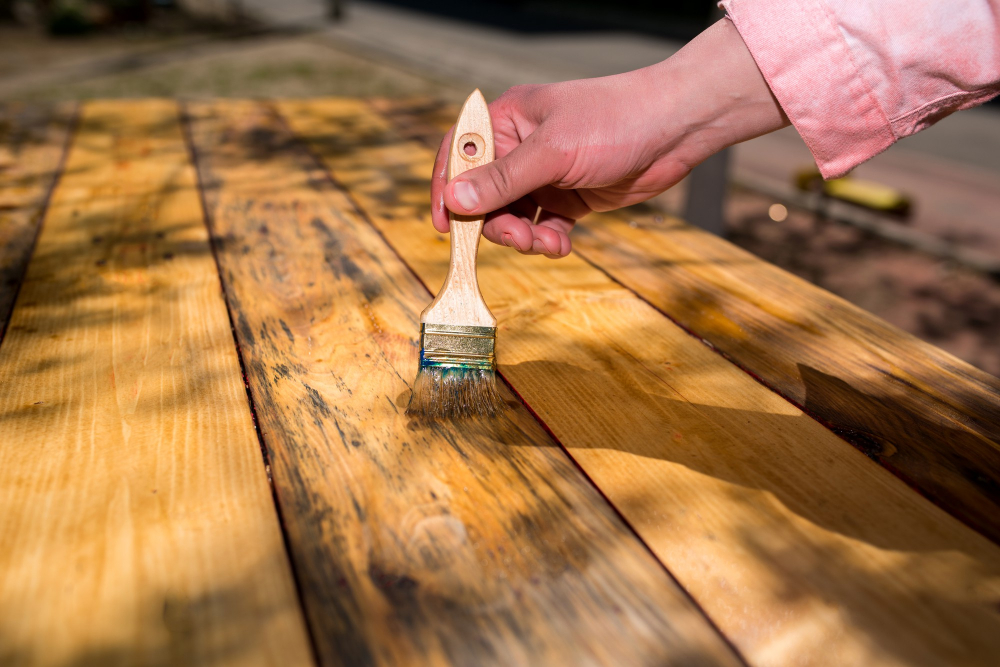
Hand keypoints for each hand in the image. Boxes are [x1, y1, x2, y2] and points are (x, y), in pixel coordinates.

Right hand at [430, 18, 787, 256]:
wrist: (675, 129)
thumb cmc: (615, 121)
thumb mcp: (554, 152)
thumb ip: (504, 180)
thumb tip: (454, 200)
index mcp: (507, 121)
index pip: (460, 156)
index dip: (446, 189)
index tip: (444, 225)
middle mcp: (521, 147)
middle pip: (485, 196)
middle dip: (497, 224)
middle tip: (519, 239)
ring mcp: (545, 174)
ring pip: (514, 217)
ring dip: (524, 236)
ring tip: (549, 243)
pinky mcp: (569, 197)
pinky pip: (542, 226)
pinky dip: (547, 240)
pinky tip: (562, 244)